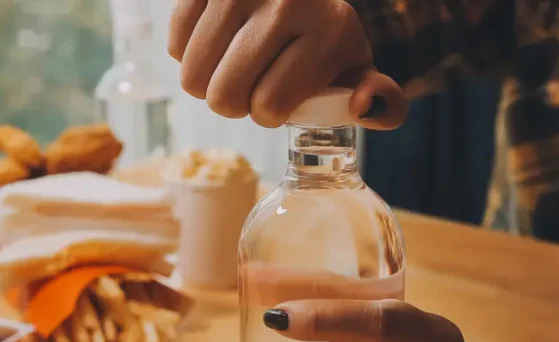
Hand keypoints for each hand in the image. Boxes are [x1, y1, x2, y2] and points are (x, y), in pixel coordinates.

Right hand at [168, 0, 407, 127]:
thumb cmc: (324, 40)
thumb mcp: (358, 69)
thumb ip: (383, 103)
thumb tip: (365, 104)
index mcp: (330, 31)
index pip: (269, 105)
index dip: (268, 114)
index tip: (279, 99)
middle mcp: (286, 1)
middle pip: (225, 95)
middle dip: (234, 104)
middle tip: (251, 86)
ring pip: (193, 76)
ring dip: (209, 84)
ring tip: (233, 68)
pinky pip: (175, 43)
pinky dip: (189, 55)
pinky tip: (216, 44)